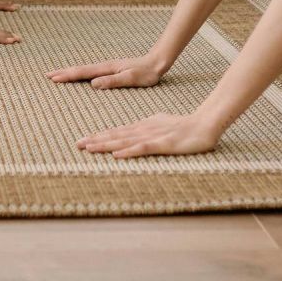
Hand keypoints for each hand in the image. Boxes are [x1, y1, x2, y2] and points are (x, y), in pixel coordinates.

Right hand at [45, 54, 166, 89]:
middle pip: (80, 69)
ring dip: (70, 72)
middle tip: (48, 75)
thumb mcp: (130, 79)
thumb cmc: (146, 73)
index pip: (82, 72)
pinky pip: (91, 72)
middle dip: (63, 72)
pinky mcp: (111, 70)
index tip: (53, 77)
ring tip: (58, 75)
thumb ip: (112, 81)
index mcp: (106, 68)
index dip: (67, 75)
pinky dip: (80, 74)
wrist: (156, 62)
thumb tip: (93, 84)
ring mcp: (107, 67)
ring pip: (84, 70)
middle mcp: (104, 66)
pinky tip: (79, 77)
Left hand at [75, 113, 221, 158]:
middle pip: (115, 136)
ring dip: (105, 145)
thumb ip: (146, 130)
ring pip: (124, 141)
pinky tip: (116, 155)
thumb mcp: (160, 125)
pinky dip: (128, 151)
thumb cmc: (184, 127)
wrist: (204, 124)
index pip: (117, 132)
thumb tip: (133, 134)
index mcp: (142, 126)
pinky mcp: (162, 144)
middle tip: (77, 145)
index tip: (84, 140)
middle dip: (96, 140)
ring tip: (89, 148)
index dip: (100, 136)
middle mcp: (143, 130)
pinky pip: (142, 148)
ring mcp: (152, 136)